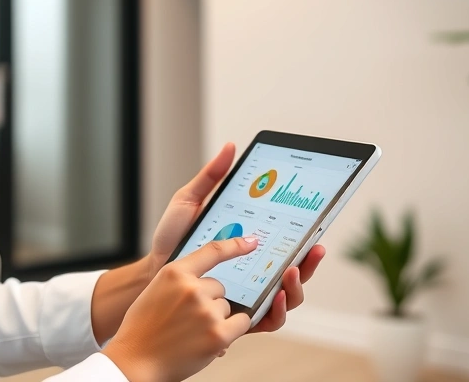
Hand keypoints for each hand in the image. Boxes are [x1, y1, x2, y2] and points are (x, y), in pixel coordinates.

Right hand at [102, 236, 258, 381]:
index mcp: (173, 272)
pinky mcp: (218, 334)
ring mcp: (206, 311)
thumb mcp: (155, 291)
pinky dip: (231, 330)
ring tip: (191, 333)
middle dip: (209, 301)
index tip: (252, 242)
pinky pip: (241, 324)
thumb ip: (180, 281)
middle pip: (219, 287)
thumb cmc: (142, 328)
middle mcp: (191, 288)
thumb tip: (208, 282)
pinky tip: (209, 340)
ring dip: (216, 318)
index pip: (211, 251)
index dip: (234, 245)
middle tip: (187, 319)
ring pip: (226, 307)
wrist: (135, 360)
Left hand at [144, 143, 327, 335]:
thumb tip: (231, 147)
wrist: (151, 269)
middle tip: (314, 247)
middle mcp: (256, 271)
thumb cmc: (172, 237)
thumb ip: (211, 177)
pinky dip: (277, 311)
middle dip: (311, 261)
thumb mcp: (189, 201)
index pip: (288, 244)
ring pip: (289, 298)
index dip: (307, 238)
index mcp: (250, 245)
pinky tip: (274, 296)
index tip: (317, 227)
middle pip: (296, 271)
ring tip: (290, 270)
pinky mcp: (239, 317)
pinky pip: (268, 321)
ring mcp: (250, 295)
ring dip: (297, 285)